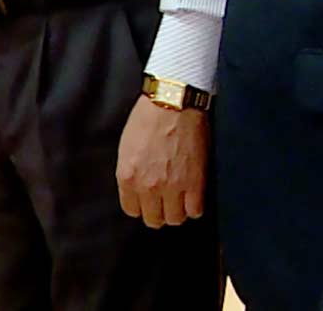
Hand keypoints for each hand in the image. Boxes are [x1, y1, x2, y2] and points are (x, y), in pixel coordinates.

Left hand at [115, 96, 208, 227]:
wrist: (173, 104)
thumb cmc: (147, 119)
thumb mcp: (126, 147)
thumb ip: (130, 172)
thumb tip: (136, 188)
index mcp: (127, 176)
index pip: (131, 210)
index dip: (140, 205)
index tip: (147, 200)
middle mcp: (148, 186)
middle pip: (154, 219)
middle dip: (158, 212)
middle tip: (164, 202)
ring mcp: (173, 187)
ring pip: (175, 219)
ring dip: (177, 211)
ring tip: (179, 200)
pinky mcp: (195, 183)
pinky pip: (196, 211)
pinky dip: (194, 207)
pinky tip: (192, 197)